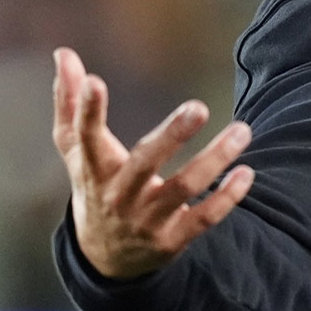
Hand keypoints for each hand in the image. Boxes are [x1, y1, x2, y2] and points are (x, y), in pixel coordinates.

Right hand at [51, 47, 254, 278]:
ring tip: (243, 131)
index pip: (86, 138)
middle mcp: (119, 195)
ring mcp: (146, 219)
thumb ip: (70, 103)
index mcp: (93, 169)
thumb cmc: (95, 186)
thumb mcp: (76, 151)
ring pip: (184, 188)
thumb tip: (64, 53)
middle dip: (171, 137)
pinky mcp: (172, 239)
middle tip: (198, 108)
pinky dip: (227, 197)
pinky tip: (246, 172)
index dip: (87, 111)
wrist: (105, 257)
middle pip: (143, 164)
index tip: (94, 81)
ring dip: (215, 159)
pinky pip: (204, 218)